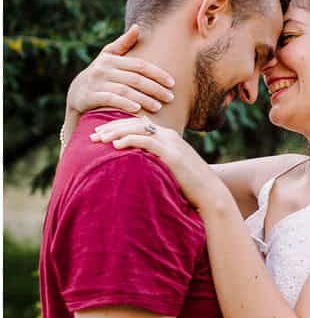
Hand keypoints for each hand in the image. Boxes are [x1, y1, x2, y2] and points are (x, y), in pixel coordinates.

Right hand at [67, 25, 174, 115]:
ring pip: (124, 90)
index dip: (157, 74)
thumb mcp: (109, 57)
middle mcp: (103, 69)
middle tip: (170, 98)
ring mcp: (96, 83)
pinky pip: (110, 100)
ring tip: (158, 107)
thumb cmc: (100, 73)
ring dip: (144, 99)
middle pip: (135, 79)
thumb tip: (138, 26)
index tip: (172, 83)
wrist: (76, 93)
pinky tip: (137, 110)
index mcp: (111, 59)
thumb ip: (124, 44)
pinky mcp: (89, 97)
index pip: (139, 66)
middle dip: (155, 89)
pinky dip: (124, 104)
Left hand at [90, 118, 224, 209]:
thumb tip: (137, 163)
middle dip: (111, 128)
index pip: (138, 125)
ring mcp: (171, 142)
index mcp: (168, 137)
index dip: (117, 127)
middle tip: (92, 135)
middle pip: (134, 124)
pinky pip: (146, 141)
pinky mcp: (172, 153)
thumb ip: (155, 160)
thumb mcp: (170, 168)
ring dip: (115, 132)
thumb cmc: (189, 186)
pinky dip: (129, 140)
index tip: (99, 133)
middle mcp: (169, 135)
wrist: (210, 193)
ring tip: (99, 139)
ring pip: (137, 129)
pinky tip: (115, 145)